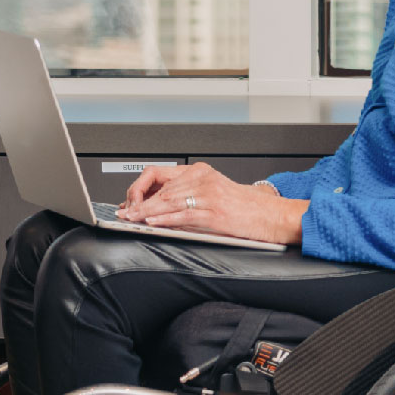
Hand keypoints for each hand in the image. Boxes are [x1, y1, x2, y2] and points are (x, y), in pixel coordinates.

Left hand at [116, 162, 307, 245]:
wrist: (271, 215)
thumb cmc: (244, 208)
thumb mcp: (213, 192)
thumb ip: (186, 196)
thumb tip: (155, 209)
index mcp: (200, 172)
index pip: (160, 174)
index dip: (140, 188)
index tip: (129, 200)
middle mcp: (203, 179)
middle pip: (161, 189)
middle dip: (138, 202)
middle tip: (123, 213)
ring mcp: (208, 195)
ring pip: (168, 201)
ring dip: (145, 212)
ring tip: (131, 219)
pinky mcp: (214, 213)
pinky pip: (183, 215)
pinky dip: (164, 219)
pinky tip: (152, 223)